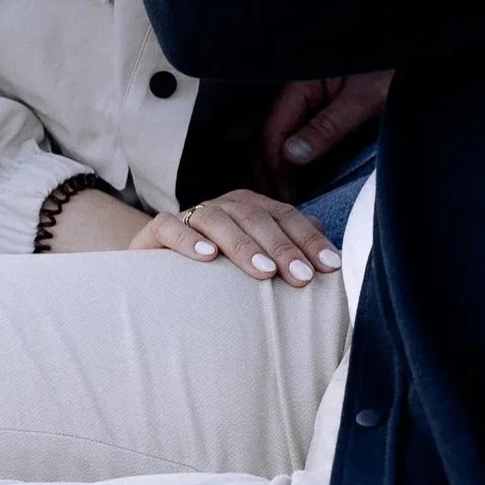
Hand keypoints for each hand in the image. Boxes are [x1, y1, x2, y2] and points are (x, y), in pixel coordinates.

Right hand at [131, 189, 342, 286]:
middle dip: (282, 247)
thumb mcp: (255, 261)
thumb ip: (288, 249)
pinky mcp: (156, 232)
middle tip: (301, 277)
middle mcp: (222, 206)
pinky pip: (171, 227)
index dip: (308, 240)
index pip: (285, 217)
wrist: (157, 272)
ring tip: (263, 273)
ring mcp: (189, 216)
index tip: (329, 267)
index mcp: (250, 209)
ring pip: (217, 219)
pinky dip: (189, 240)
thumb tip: (328, 250)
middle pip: (255, 217)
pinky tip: (208, 258)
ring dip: (243, 245)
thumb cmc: (216, 271)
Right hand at [261, 72, 391, 191]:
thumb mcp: (362, 99)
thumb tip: (292, 155)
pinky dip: (298, 159)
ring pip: (283, 137)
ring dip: (282, 166)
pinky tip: (303, 179)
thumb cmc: (390, 69)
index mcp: (301, 84)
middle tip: (280, 202)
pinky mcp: (324, 108)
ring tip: (289, 197)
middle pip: (271, 135)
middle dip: (270, 169)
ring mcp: (310, 100)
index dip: (273, 166)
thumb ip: (326, 126)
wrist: (416, 57)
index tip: (283, 194)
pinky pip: (301, 135)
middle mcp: (299, 91)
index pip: (272, 130)